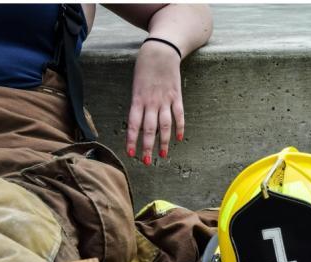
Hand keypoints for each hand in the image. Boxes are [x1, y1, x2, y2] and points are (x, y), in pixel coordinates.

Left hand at [126, 40, 183, 164]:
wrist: (161, 51)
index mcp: (138, 99)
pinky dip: (179, 127)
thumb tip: (139, 124)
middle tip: (147, 162)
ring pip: (164, 125)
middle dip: (147, 146)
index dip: (132, 140)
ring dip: (163, 142)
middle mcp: (151, 102)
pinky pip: (179, 115)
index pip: (133, 124)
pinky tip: (178, 138)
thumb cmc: (144, 68)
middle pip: (149, 129)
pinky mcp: (177, 96)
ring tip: (162, 155)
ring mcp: (165, 100)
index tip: (131, 154)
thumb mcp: (136, 85)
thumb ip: (138, 104)